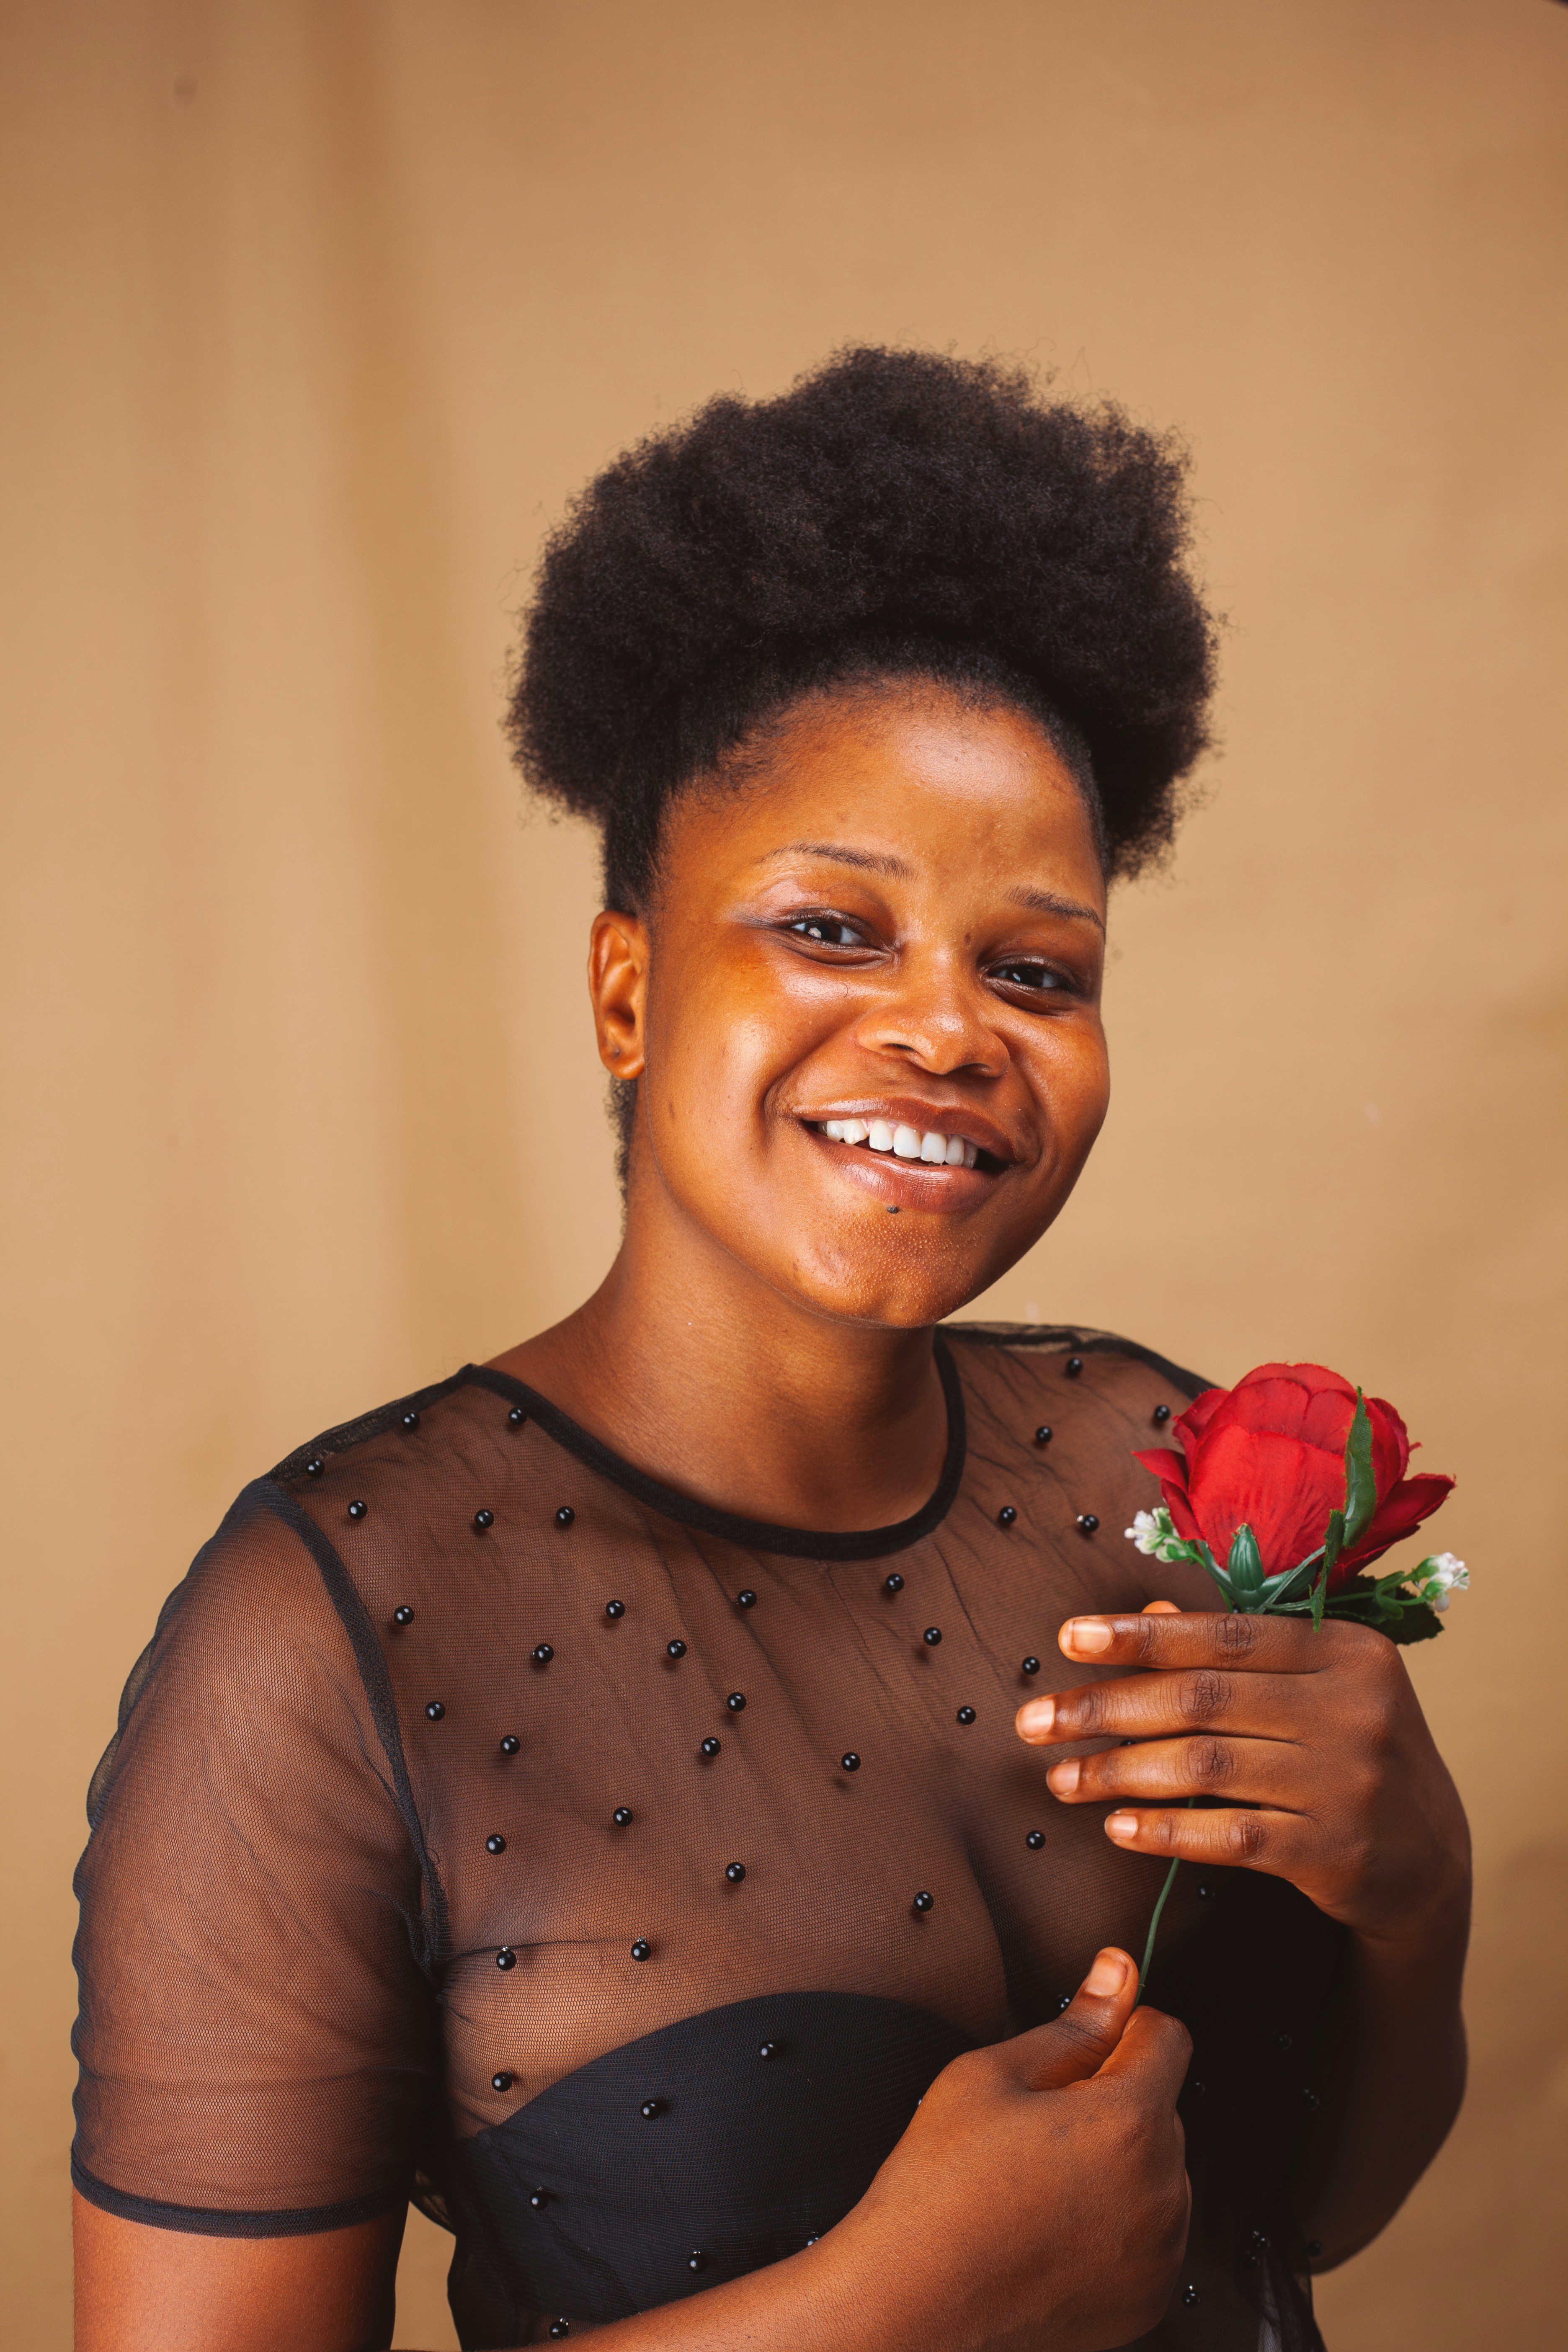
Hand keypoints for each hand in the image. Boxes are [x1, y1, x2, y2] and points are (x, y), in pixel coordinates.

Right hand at [837, 1946, 1190, 2351]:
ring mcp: (1160, 2254)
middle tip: (1035, 2126)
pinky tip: (1052, 2229)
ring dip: (1118, 2162)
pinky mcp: (1149, 2301)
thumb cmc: (942, 2187)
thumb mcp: (992, 2076)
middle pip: (1161, 2107)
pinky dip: (1117, 2223)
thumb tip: (1119, 1973)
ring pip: (1157, 2171)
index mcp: (1129, 2121)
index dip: (1123, 2027)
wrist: (915, 2306)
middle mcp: (1163, 2190)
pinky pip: (1151, 2234)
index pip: (1167, 2037)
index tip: (1083, 2047)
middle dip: (1112, 2099)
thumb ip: (1073, 2025)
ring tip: (1037, 2184)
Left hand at [1014, 1606, 1469, 1945]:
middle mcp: (1354, 1709)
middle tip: (1033, 1724)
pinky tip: (1117, 1828)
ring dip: (1119, 1773)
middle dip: (1105, 1709)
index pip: (1225, 1634)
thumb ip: (1238, 1651)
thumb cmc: (1347, 1750)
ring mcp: (1349, 1783)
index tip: (1066, 1639)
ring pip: (1207, 1767)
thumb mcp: (1314, 1686)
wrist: (1429, 1859)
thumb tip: (1151, 1609)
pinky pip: (1233, 1836)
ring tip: (1060, 1780)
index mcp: (1346, 1650)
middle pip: (1202, 1699)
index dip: (1140, 1636)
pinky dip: (1168, 1830)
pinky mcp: (1338, 1852)